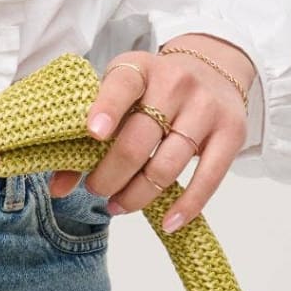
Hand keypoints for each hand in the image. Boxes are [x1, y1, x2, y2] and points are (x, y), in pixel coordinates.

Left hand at [46, 33, 255, 232]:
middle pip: (138, 140)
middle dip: (110, 175)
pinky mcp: (231, 132)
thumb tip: (59, 187)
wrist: (214, 67)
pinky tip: (167, 223)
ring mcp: (206, 108)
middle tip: (96, 189)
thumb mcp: (120, 94)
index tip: (92, 133)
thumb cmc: (154, 89)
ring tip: (118, 205)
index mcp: (140, 68)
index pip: (121, 86)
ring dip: (138, 195)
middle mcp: (175, 83)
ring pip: (166, 166)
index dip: (106, 109)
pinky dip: (187, 206)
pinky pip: (208, 178)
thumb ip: (87, 134)